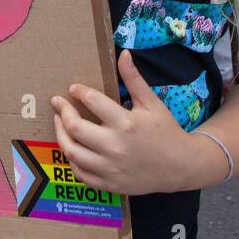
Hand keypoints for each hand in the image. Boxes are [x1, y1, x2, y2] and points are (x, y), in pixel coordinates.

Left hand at [51, 49, 190, 195]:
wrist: (181, 166)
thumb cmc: (165, 131)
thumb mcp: (151, 103)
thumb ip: (134, 79)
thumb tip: (124, 53)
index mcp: (126, 123)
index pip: (92, 101)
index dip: (78, 92)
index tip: (73, 89)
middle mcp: (116, 147)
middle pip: (75, 127)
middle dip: (62, 111)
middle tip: (57, 103)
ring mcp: (111, 168)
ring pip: (72, 152)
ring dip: (60, 134)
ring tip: (59, 122)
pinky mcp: (110, 184)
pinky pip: (80, 174)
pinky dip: (71, 160)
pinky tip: (71, 147)